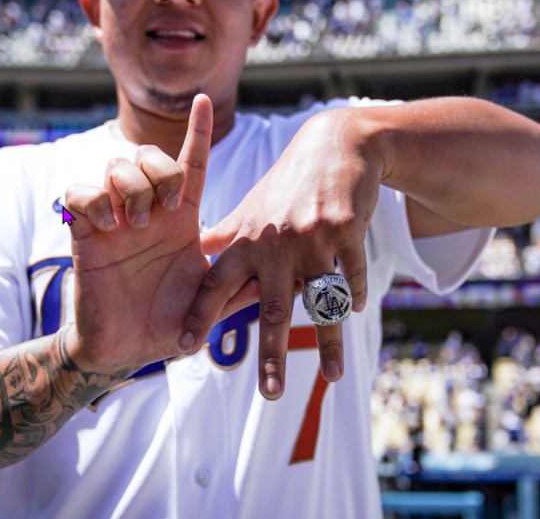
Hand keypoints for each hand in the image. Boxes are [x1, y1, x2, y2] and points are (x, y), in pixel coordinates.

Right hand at [64, 94, 259, 374]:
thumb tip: (294, 275)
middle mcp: (147, 210)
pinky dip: (94, 201)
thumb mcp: (210, 301)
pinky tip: (109, 228)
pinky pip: (77, 191)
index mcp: (180, 219)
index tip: (204, 100)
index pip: (190, 163)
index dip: (197, 131)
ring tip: (139, 222)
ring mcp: (114, 217)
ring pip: (116, 164)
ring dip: (132, 186)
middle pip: (150, 154)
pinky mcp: (84, 230)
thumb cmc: (167, 324)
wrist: (124, 349)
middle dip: (161, 169)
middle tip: (169, 208)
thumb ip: (244, 284)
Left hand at [177, 109, 381, 398]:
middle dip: (272, 354)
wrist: (334, 146)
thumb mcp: (250, 207)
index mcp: (246, 239)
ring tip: (331, 378)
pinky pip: (350, 276)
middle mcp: (275, 242)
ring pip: (320, 300)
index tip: (182, 346)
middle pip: (273, 307)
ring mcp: (313, 237)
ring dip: (329, 342)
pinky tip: (356, 311)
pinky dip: (354, 297)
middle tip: (270, 394)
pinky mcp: (347, 230)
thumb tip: (193, 257)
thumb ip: (223, 237)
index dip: (198, 314)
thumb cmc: (286, 185)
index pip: (215, 283)